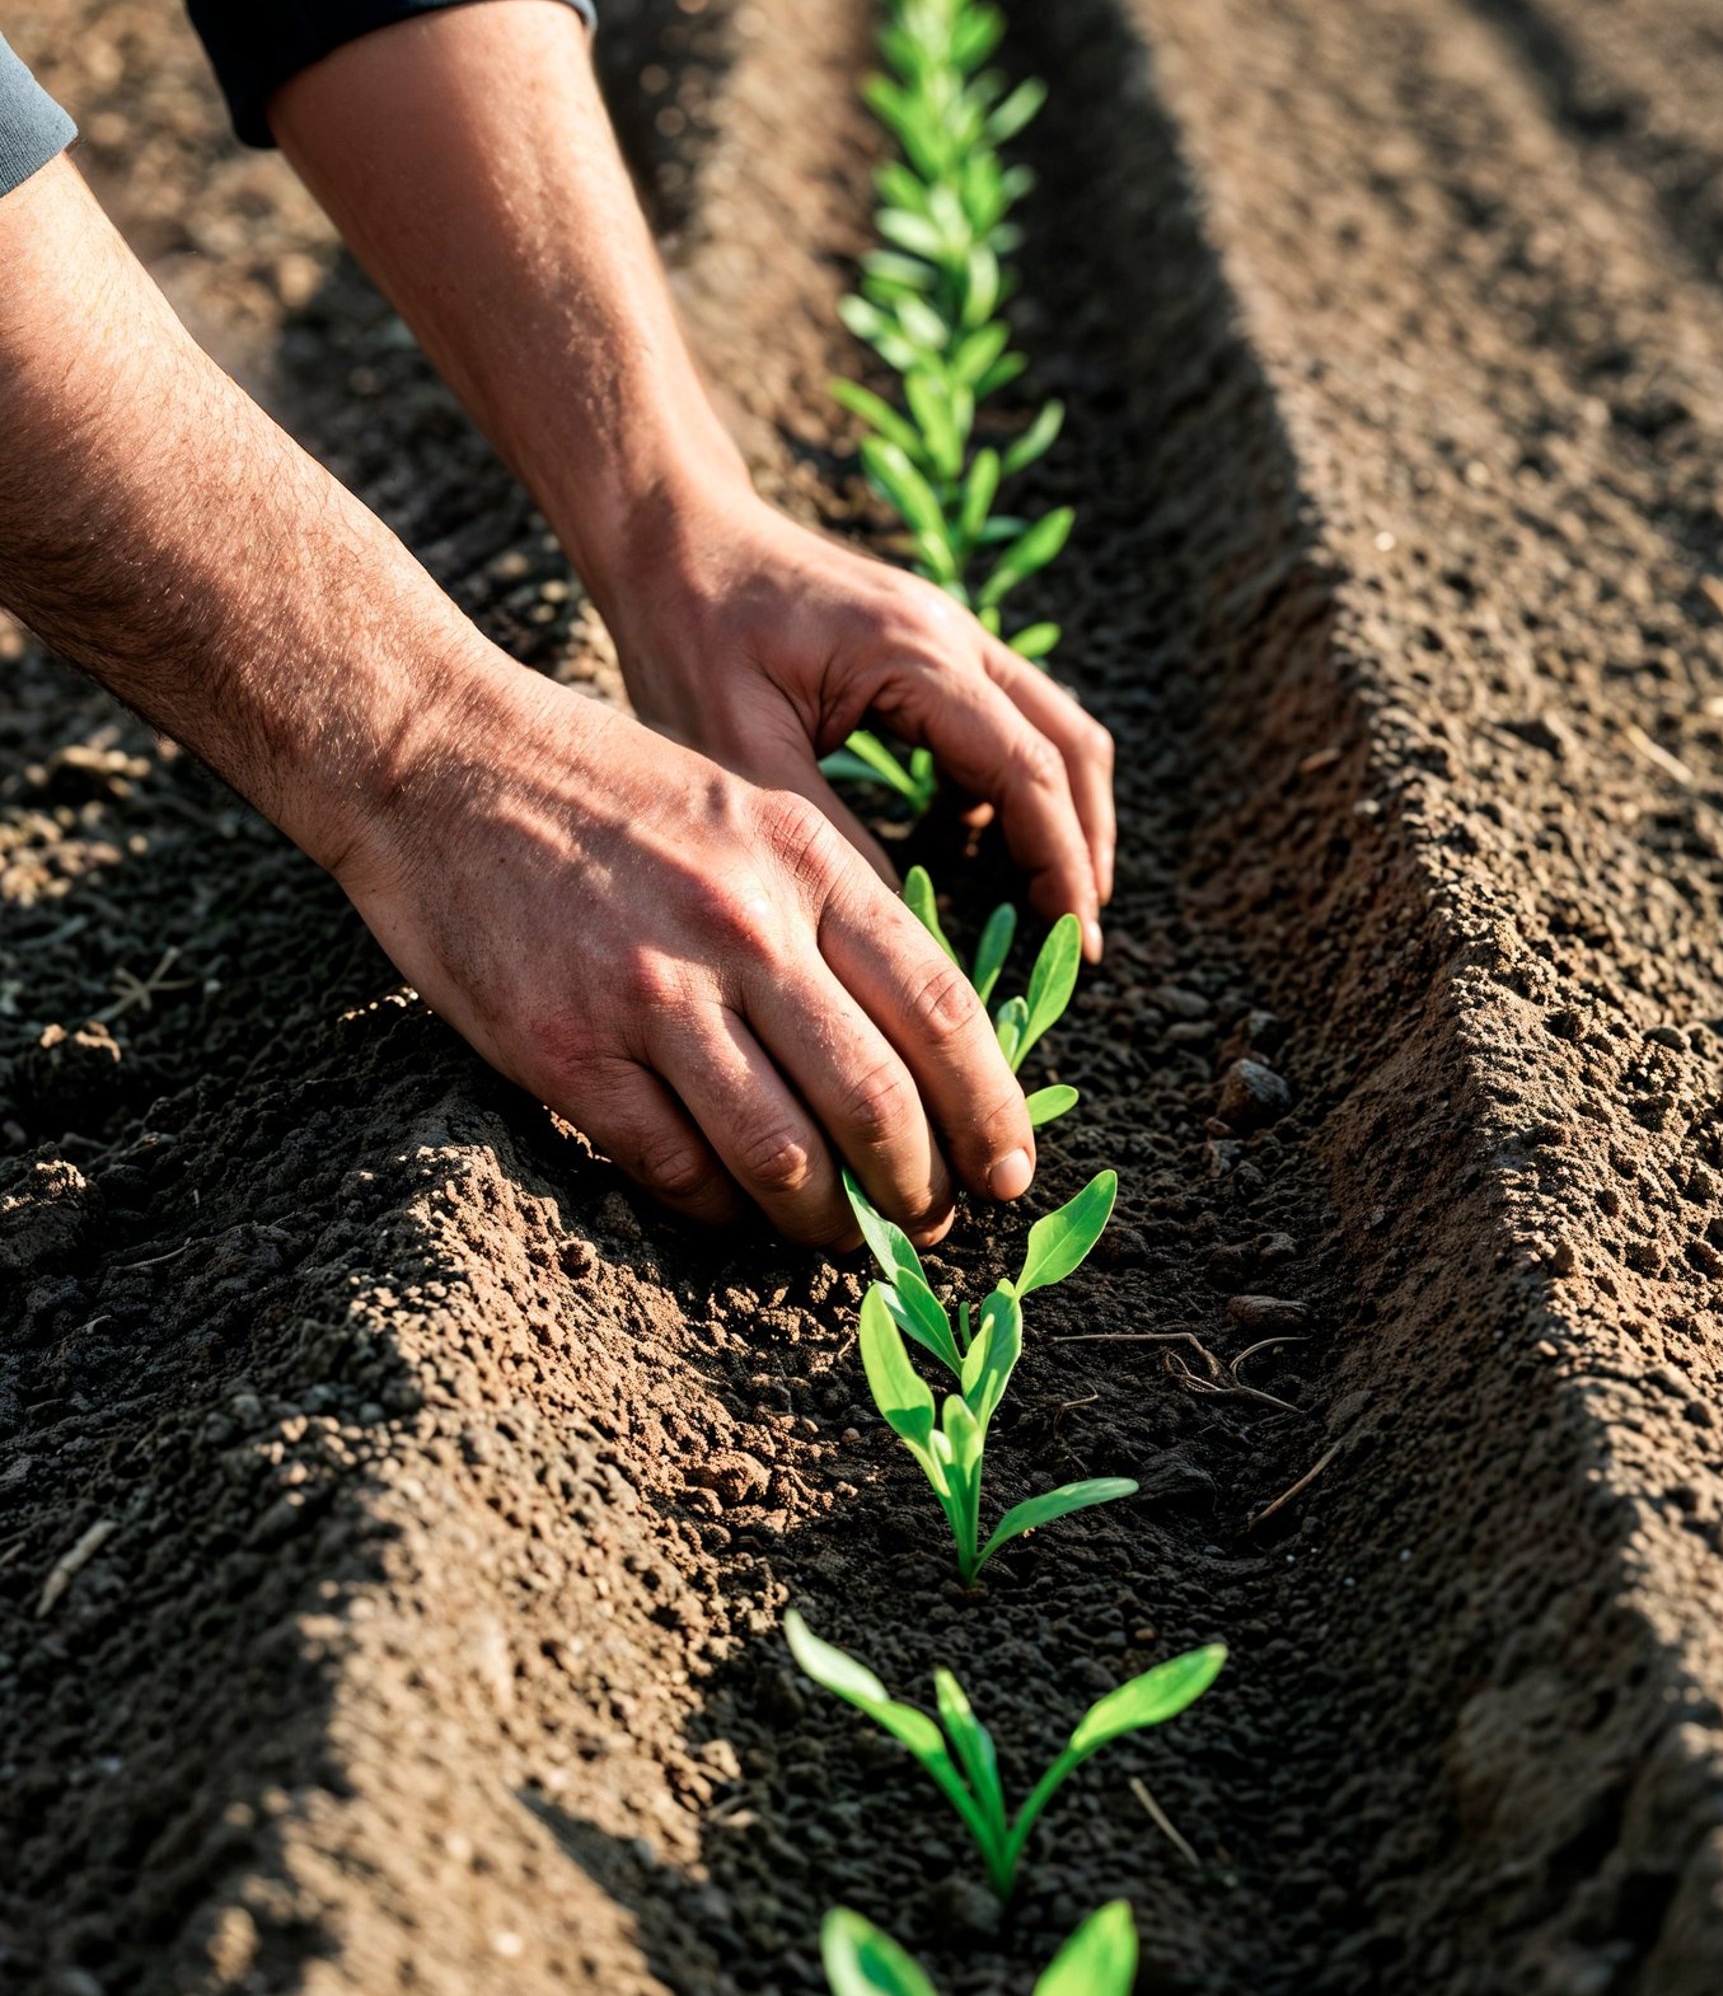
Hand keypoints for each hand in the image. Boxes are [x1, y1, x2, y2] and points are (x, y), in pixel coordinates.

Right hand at [331, 662, 1038, 1242]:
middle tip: (928, 1227)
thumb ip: (830, 911)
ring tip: (839, 1237)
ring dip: (825, 1221)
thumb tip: (913, 1044)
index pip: (941, 1007)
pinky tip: (728, 1208)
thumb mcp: (748, 812)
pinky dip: (715, 1209)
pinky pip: (673, 1168)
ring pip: (783, 1156)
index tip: (1009, 1168)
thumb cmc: (604, 791)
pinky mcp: (568, 1050)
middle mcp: (744, 928)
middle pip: (878, 1101)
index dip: (990, 1108)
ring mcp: (652, 994)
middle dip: (920, 1189)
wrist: (439, 758)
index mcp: (804, 862)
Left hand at [602, 478, 1116, 957]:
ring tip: (1045, 899)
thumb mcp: (739, 751)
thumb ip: (826, 834)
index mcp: (915, 656)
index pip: (1029, 771)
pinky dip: (1012, 785)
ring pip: (1050, 727)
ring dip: (1061, 813)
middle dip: (1084, 844)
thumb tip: (903, 925)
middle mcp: (952, 635)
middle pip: (1070, 744)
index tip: (1074, 940)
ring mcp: (947, 634)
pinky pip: (1005, 718)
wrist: (669, 534)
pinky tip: (972, 844)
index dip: (1061, 862)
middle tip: (1077, 935)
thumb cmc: (687, 632)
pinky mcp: (926, 646)